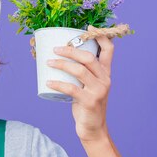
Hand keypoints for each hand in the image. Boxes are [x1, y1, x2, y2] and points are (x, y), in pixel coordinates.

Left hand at [45, 24, 113, 141]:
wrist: (93, 129)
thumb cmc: (87, 106)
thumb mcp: (89, 87)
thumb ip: (82, 75)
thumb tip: (60, 60)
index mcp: (106, 74)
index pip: (109, 50)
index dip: (100, 37)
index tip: (88, 27)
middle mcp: (105, 80)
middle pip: (89, 58)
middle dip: (71, 50)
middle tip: (55, 49)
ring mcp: (98, 91)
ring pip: (80, 71)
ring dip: (62, 64)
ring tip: (48, 62)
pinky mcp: (90, 102)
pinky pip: (71, 89)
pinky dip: (58, 84)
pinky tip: (48, 82)